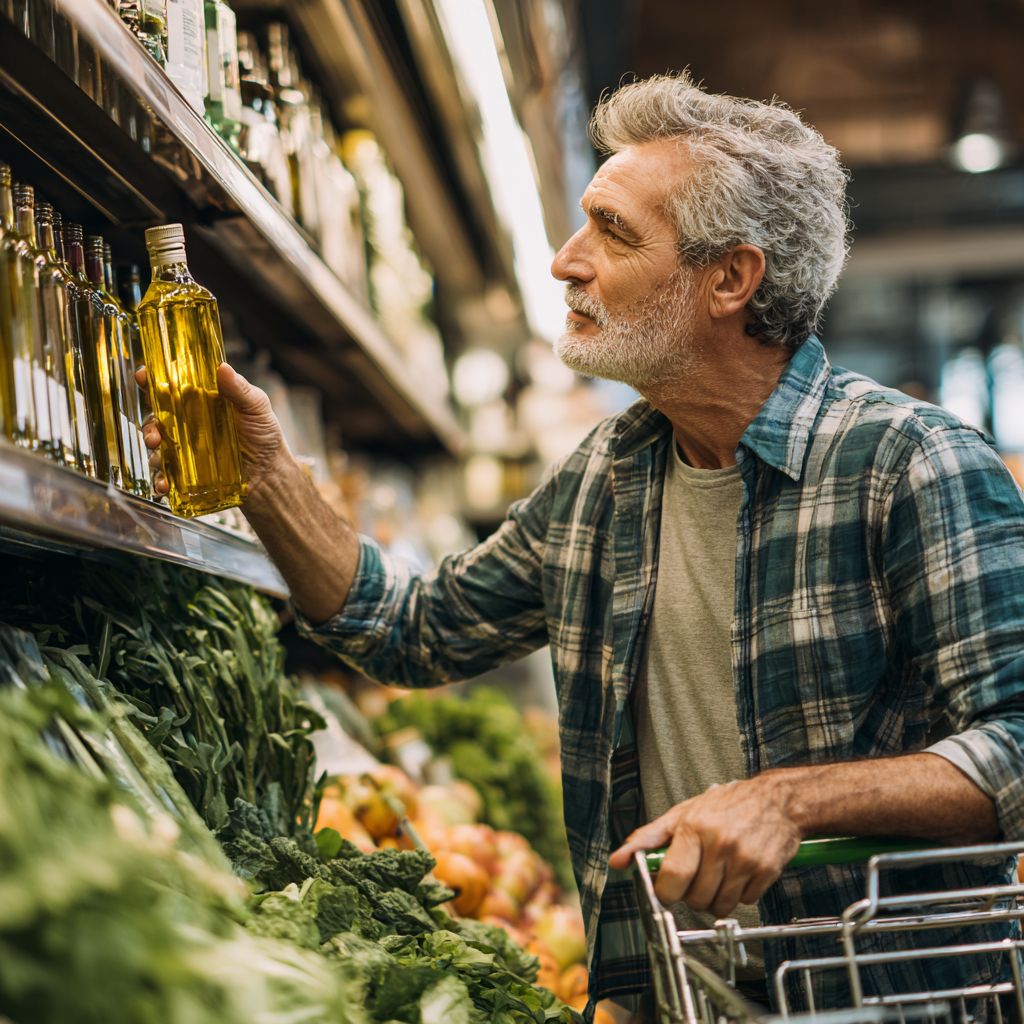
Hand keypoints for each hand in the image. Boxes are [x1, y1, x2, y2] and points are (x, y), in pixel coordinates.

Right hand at [136, 362, 288, 497]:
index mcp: (201, 403)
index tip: (143, 376)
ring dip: (151, 448)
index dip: (153, 380)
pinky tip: (165, 483)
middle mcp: (188, 424)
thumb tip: (223, 367)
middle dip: (149, 423)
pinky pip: (167, 475)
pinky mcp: (187, 473)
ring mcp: (186, 449)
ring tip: (157, 450)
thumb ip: (240, 390)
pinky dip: (161, 479)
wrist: (271, 475)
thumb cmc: (265, 437)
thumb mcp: (256, 409)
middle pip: (157, 418)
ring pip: (157, 446)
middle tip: (154, 431)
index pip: (172, 387)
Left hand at [608, 775, 801, 916]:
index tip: (666, 889)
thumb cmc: (726, 805)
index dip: (665, 892)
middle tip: (696, 877)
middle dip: (691, 895)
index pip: (673, 877)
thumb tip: (618, 861)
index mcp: (694, 826)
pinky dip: (740, 894)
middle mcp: (720, 843)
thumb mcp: (681, 814)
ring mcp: (745, 858)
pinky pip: (745, 902)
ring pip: (720, 905)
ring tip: (717, 875)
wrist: (776, 799)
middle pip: (696, 897)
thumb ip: (647, 839)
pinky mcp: (766, 871)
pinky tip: (738, 873)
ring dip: (716, 898)